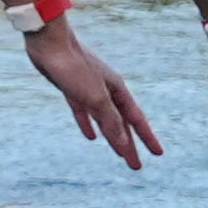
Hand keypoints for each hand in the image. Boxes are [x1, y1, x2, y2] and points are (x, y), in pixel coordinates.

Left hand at [22, 18, 158, 168]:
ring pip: (104, 119)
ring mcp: (89, 88)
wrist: (49, 41)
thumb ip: (110, 120)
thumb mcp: (95, 98)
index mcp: (117, 91)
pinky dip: (88, 124)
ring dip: (111, 136)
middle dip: (129, 144)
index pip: (137, 120)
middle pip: (122, 123)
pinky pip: (84, 111)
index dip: (147, 138)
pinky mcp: (71, 87)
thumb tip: (124, 144)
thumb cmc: (74, 67)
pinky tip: (90, 137)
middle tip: (136, 166)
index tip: (158, 154)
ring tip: (119, 153)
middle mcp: (107, 90)